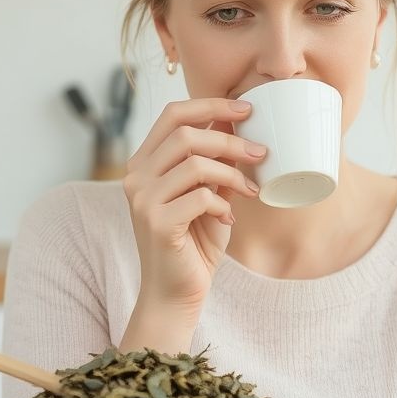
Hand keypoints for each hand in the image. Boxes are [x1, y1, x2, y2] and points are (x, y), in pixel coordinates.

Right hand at [121, 97, 266, 317]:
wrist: (176, 292)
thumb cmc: (194, 242)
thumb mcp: (208, 193)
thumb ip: (214, 160)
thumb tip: (235, 120)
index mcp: (144, 162)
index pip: (173, 114)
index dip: (210, 104)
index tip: (247, 109)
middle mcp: (136, 176)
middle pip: (186, 134)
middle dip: (230, 140)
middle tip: (261, 153)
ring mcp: (142, 199)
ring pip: (195, 163)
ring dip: (232, 174)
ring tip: (250, 190)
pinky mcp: (156, 223)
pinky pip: (200, 197)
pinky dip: (223, 205)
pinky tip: (228, 219)